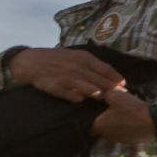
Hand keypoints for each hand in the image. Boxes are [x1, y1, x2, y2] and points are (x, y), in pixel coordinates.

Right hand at [6, 46, 126, 101]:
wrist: (31, 62)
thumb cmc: (57, 59)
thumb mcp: (76, 56)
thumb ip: (92, 65)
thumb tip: (113, 77)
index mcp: (84, 58)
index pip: (106, 69)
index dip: (116, 79)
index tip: (124, 86)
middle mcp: (78, 67)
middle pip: (101, 81)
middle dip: (113, 90)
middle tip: (121, 97)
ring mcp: (68, 78)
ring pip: (90, 89)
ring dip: (99, 94)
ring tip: (104, 98)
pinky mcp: (58, 87)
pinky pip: (73, 96)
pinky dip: (79, 99)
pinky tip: (83, 100)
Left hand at [90, 89, 156, 144]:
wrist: (153, 120)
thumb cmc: (131, 107)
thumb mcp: (114, 94)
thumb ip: (104, 95)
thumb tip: (103, 96)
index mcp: (98, 125)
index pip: (88, 121)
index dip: (93, 114)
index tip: (100, 108)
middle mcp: (106, 135)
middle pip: (103, 126)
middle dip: (107, 119)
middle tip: (115, 110)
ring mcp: (119, 140)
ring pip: (115, 131)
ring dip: (119, 125)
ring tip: (127, 115)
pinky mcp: (131, 142)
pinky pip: (126, 134)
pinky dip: (129, 129)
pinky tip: (135, 121)